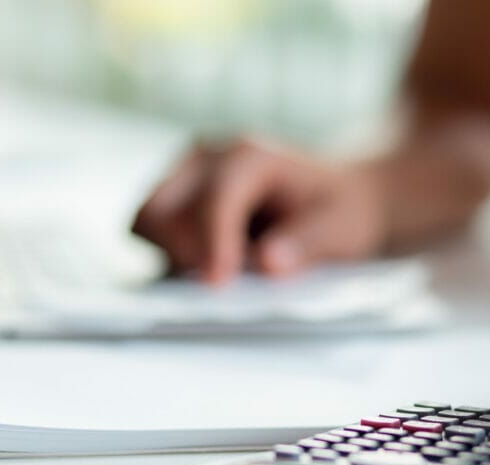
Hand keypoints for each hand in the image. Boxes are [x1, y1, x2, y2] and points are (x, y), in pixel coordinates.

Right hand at [132, 138, 386, 284]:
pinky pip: (152, 230)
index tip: (217, 284)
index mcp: (250, 155)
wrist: (340, 196)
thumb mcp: (342, 228)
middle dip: (184, 252)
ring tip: (222, 274)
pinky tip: (212, 268)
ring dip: (174, 255)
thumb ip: (307, 244)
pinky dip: (173, 255)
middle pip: (160, 209)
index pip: (215, 200)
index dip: (213, 244)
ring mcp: (187, 174)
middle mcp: (209, 156)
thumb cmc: (340, 210)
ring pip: (147, 220)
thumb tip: (269, 262)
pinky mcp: (177, 197)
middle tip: (221, 285)